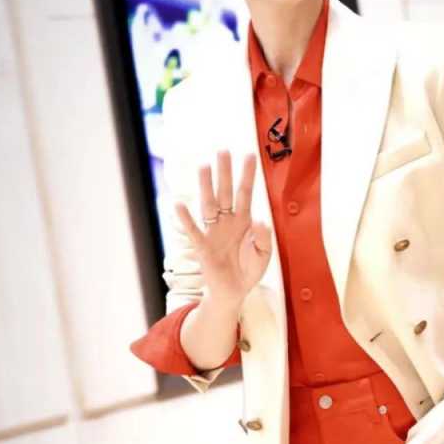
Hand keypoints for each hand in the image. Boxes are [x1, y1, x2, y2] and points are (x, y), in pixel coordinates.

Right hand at [174, 150, 272, 305]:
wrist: (234, 292)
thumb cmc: (248, 270)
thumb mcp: (263, 255)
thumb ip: (264, 238)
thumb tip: (260, 220)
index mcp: (243, 222)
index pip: (246, 193)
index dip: (247, 175)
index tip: (250, 155)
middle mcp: (227, 222)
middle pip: (226, 192)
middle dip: (225, 172)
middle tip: (223, 150)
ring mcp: (214, 232)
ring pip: (209, 205)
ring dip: (206, 186)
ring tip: (204, 166)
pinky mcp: (203, 247)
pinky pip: (193, 231)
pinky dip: (186, 219)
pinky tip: (178, 204)